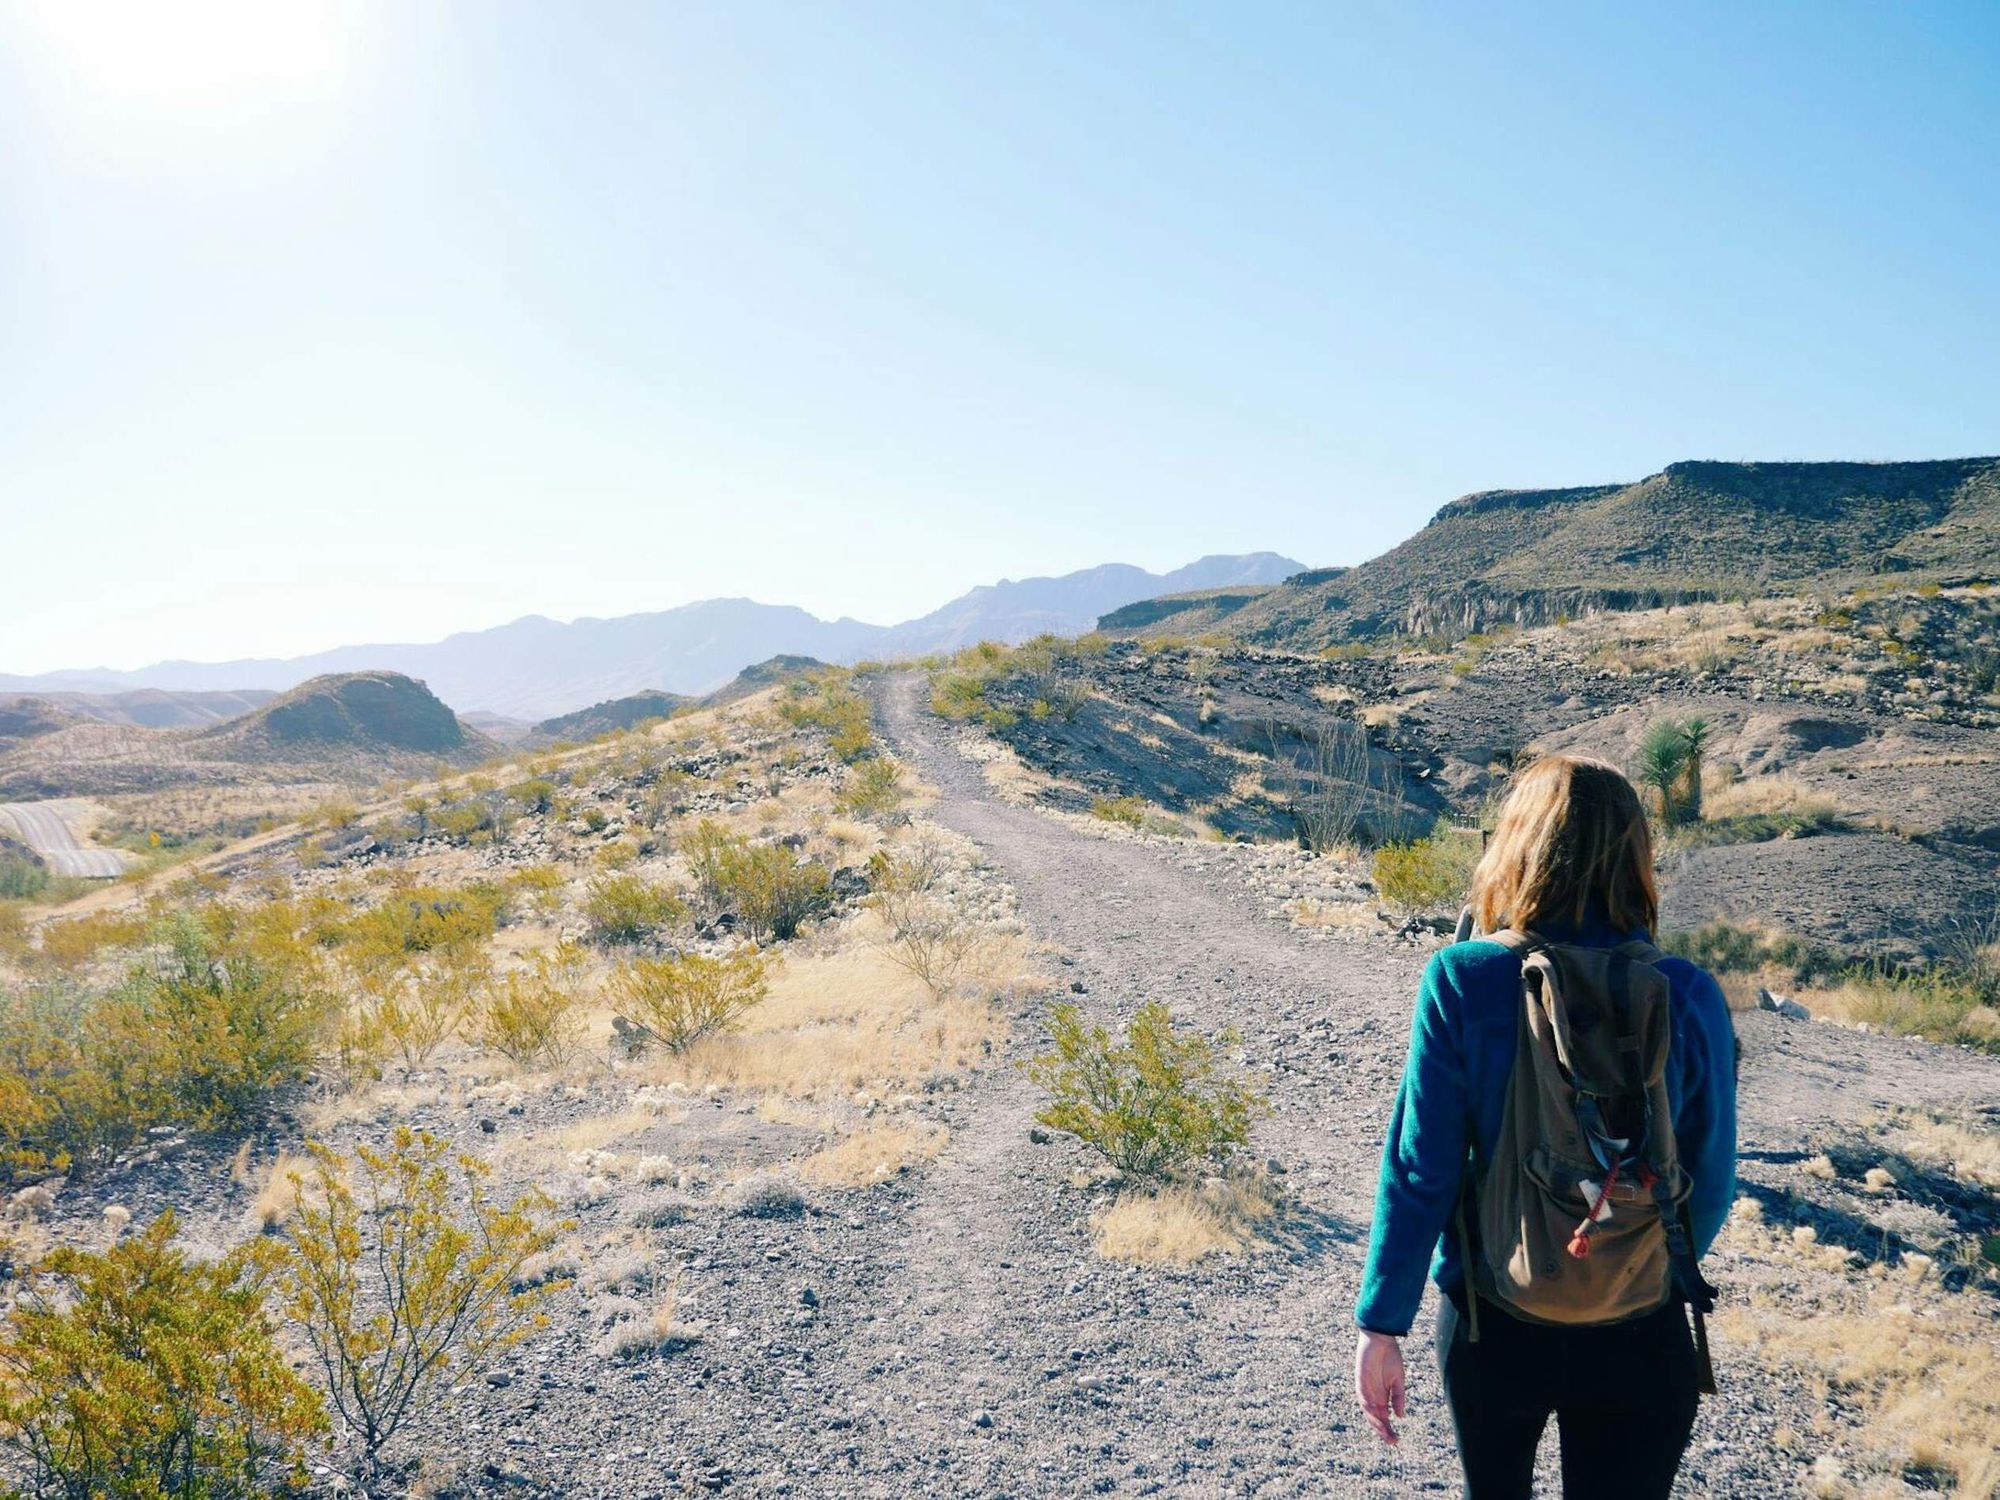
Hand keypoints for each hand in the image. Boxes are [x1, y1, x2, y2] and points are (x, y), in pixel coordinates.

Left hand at [1354, 1329, 1406, 1444]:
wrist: (1381, 1338)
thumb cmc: (1390, 1357)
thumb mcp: (1398, 1380)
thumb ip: (1399, 1397)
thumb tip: (1400, 1417)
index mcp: (1382, 1396)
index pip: (1383, 1418)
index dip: (1388, 1429)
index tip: (1396, 1440)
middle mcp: (1373, 1395)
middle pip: (1374, 1418)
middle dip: (1382, 1430)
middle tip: (1391, 1441)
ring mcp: (1365, 1388)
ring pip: (1367, 1410)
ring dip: (1374, 1421)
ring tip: (1384, 1430)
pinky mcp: (1360, 1379)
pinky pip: (1361, 1395)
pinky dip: (1366, 1404)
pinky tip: (1373, 1411)